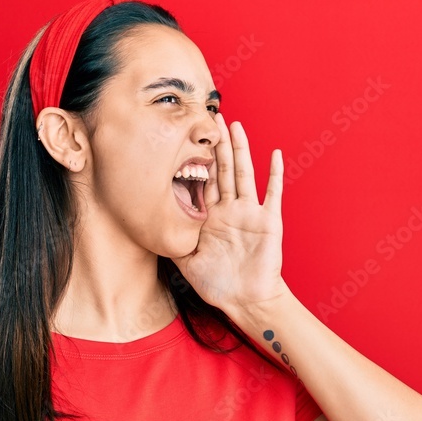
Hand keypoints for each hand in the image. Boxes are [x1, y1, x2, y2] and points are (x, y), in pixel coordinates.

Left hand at [170, 113, 290, 317]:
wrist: (246, 301)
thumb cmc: (218, 285)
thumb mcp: (185, 261)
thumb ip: (171, 242)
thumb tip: (146, 228)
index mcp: (212, 217)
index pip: (203, 182)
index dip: (197, 160)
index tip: (189, 137)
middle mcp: (231, 210)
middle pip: (223, 170)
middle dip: (217, 145)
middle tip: (212, 119)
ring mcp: (250, 213)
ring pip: (244, 174)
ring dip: (240, 150)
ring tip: (236, 127)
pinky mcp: (268, 221)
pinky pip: (273, 193)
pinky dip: (275, 174)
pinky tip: (275, 154)